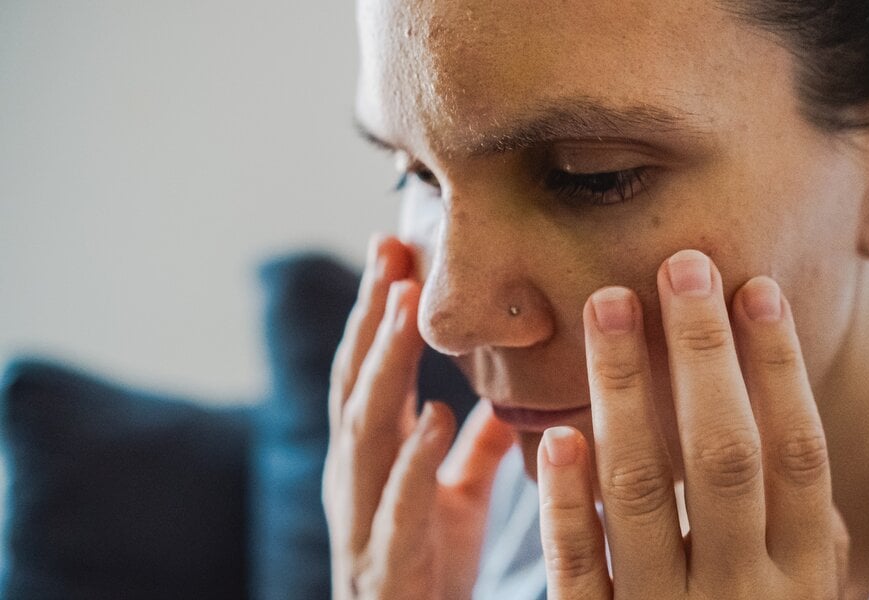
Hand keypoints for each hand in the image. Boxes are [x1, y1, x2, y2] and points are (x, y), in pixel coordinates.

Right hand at [323, 235, 514, 598]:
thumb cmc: (427, 569)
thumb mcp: (454, 497)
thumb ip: (472, 446)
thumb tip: (501, 394)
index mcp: (373, 457)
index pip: (369, 368)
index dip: (378, 310)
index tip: (395, 246)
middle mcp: (357, 478)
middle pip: (357, 382)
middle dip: (373, 317)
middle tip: (393, 253)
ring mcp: (363, 518)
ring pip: (364, 430)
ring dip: (384, 365)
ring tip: (407, 309)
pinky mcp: (385, 563)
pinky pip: (398, 506)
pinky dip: (414, 460)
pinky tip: (436, 416)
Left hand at [537, 250, 848, 598]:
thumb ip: (806, 527)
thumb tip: (789, 410)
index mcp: (806, 581)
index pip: (798, 453)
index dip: (779, 368)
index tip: (753, 287)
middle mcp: (745, 597)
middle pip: (725, 455)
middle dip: (702, 355)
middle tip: (678, 264)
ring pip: (643, 492)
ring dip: (624, 392)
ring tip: (608, 306)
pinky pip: (579, 566)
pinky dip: (566, 499)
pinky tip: (556, 432)